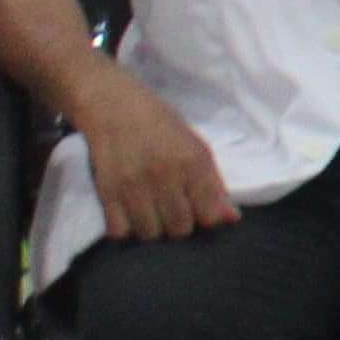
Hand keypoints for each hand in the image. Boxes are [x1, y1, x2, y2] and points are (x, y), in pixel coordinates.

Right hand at [70, 63, 240, 244]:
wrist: (114, 105)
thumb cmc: (161, 124)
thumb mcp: (196, 146)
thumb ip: (214, 184)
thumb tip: (233, 219)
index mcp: (193, 162)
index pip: (209, 215)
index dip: (207, 219)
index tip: (199, 211)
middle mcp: (165, 175)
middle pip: (180, 229)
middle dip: (180, 225)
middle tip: (173, 210)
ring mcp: (133, 185)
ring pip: (151, 233)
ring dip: (153, 228)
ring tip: (151, 212)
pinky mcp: (107, 191)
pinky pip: (120, 231)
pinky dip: (126, 228)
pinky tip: (129, 214)